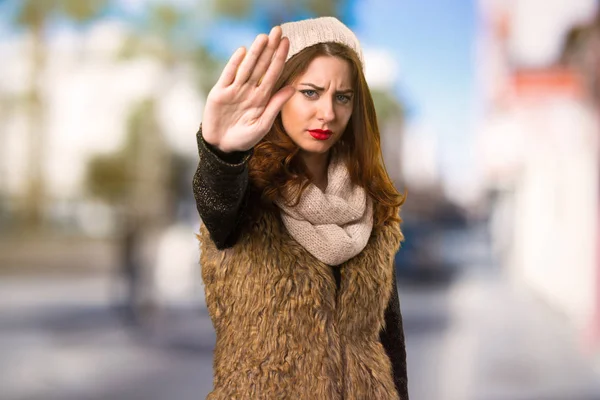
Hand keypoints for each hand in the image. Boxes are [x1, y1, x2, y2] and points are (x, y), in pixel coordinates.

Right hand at [201, 26, 294, 152]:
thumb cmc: (244, 138)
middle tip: (278, 30)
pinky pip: (228, 75)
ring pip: (247, 67)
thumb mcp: (263, 124)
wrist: (223, 147)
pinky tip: (243, 51)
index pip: (273, 74)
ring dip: (255, 52)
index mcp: (262, 98)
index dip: (280, 58)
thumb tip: (293, 88)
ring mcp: (234, 90)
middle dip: (270, 48)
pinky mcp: (220, 92)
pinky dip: (235, 63)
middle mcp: (249, 90)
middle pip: (261, 66)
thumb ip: (276, 105)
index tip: (287, 43)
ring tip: (263, 37)